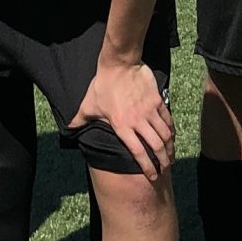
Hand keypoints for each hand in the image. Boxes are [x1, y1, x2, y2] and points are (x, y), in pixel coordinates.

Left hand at [74, 55, 172, 181]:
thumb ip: (80, 119)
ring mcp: (149, 111)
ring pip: (165, 134)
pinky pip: (167, 120)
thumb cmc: (103, 85)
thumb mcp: (89, 104)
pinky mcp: (157, 102)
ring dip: (169, 148)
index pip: (138, 153)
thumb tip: (69, 128)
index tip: (152, 176)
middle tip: (165, 168)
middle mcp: (138, 122)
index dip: (147, 167)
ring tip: (171, 156)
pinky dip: (171, 130)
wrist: (120, 64)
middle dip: (163, 161)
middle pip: (156, 146)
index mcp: (122, 127)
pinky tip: (172, 136)